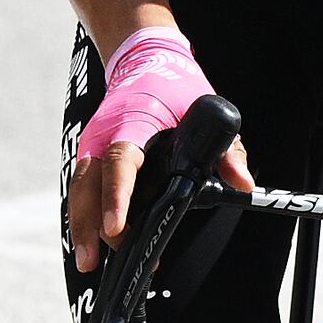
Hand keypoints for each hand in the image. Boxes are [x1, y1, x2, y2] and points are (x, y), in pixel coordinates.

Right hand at [64, 24, 246, 269]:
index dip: (118, 195)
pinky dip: (86, 216)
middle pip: (88, 184)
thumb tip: (243, 184)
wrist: (145, 61)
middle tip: (93, 260)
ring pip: (79, 189)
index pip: (121, 162)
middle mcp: (104, 135)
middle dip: (88, 224)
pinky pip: (83, 189)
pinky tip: (96, 244)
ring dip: (81, 226)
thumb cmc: (178, 89)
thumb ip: (228, 150)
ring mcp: (93, 146)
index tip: (117, 227)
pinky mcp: (91, 156)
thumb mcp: (209, 111)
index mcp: (131, 123)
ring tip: (88, 262)